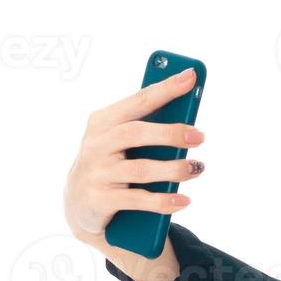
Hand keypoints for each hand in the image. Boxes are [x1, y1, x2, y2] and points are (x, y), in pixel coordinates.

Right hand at [62, 66, 205, 280]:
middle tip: (199, 136)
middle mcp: (96, 144)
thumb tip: (190, 122)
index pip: (138, 101)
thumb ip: (149, 126)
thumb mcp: (123, 141)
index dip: (165, 88)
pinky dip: (163, 201)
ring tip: (197, 168)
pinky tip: (183, 200)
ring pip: (140, 169)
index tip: (191, 76)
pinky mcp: (99, 200)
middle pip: (135, 133)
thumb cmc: (113, 162)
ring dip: (173, 169)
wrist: (80, 204)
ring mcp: (96, 173)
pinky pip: (137, 200)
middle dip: (170, 133)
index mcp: (104, 121)